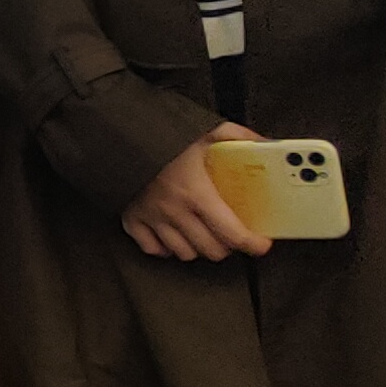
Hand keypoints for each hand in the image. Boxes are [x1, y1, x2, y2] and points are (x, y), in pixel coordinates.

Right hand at [125, 122, 270, 263]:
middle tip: (230, 233)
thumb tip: (267, 144)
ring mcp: (152, 219)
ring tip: (203, 233)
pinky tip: (173, 235)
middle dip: (227, 245)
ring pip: (185, 253)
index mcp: (197, 193)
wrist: (118, 135)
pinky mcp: (132, 221)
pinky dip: (166, 248)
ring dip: (198, 247)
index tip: (261, 244)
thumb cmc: (163, 136)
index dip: (252, 244)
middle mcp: (175, 212)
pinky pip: (154, 250)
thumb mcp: (205, 132)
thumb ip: (237, 138)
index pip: (232, 233)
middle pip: (211, 250)